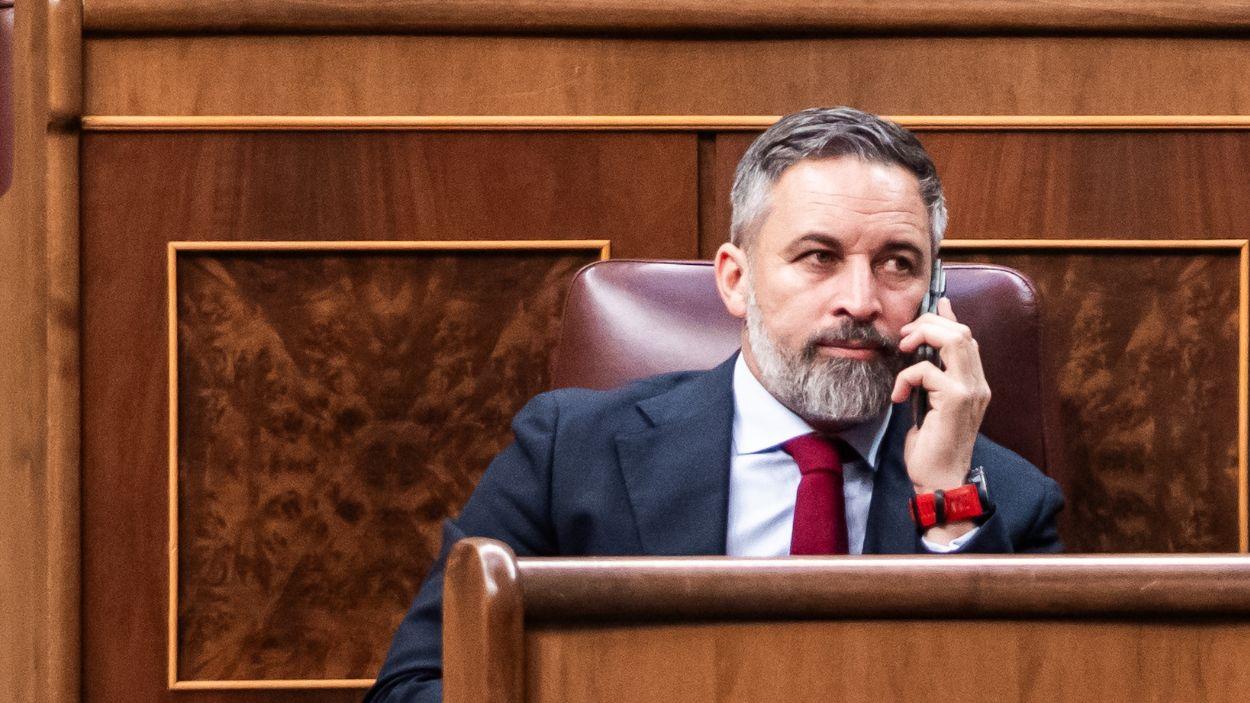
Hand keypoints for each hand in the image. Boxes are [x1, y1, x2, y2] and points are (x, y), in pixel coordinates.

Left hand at [891, 297, 990, 494]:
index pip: (967, 338)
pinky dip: (907, 376)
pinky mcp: (957, 400)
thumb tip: (919, 352)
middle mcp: (978, 383)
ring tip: (904, 349)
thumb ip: (930, 378)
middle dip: (930, 323)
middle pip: (962, 331)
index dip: (949, 317)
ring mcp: (971, 390)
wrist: (939, 479)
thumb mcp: (929, 404)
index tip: (933, 304)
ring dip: (924, 336)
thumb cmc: (932, 446)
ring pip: (954, 340)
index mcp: (973, 383)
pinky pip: (928, 370)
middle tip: (905, 335)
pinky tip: (899, 395)